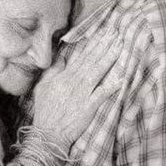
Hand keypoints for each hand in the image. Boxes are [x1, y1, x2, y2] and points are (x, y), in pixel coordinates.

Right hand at [33, 31, 122, 151]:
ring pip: (98, 71)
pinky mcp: (88, 107)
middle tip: (116, 32)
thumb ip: (54, 70)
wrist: (48, 132)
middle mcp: (75, 81)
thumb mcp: (43, 86)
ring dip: (109, 57)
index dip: (94, 43)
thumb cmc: (45, 110)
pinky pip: (102, 94)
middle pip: (92, 59)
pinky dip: (112, 86)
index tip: (104, 32)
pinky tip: (122, 78)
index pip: (82, 55)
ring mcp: (83, 93)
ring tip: (120, 45)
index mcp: (64, 75)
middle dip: (104, 45)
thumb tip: (63, 56)